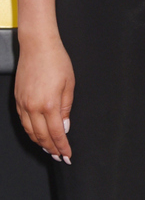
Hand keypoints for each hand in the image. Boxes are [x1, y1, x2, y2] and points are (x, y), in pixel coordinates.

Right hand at [15, 37, 73, 161]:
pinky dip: (31, 131)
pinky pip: (24, 122)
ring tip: (50, 149)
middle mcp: (33, 107)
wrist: (38, 46)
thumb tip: (64, 126)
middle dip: (52, 149)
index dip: (62, 146)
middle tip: (60, 156)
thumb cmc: (56, 60)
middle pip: (42, 136)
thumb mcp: (69, 83)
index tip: (67, 155)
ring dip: (40, 142)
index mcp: (49, 104)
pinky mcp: (18, 100)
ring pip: (30, 132)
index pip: (56, 133)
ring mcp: (23, 104)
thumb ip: (66, 107)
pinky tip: (37, 133)